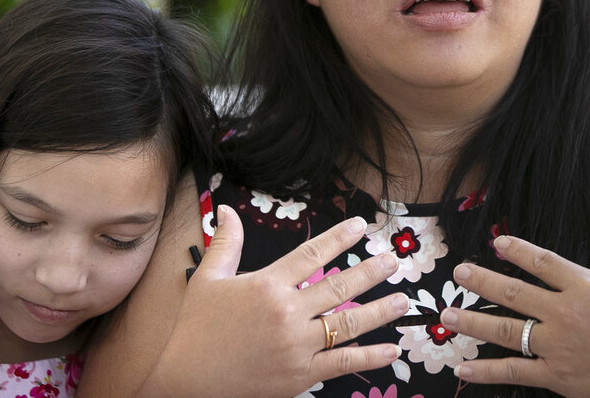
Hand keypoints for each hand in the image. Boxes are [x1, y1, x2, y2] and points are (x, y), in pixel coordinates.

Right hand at [144, 205, 407, 396]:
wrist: (186, 381)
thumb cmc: (196, 329)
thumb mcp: (207, 279)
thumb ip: (226, 243)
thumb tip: (226, 208)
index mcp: (267, 284)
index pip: (312, 254)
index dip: (339, 238)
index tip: (362, 226)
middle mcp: (286, 312)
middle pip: (339, 287)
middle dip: (371, 272)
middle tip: (394, 260)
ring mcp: (296, 345)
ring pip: (347, 324)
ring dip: (379, 311)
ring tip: (402, 300)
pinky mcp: (300, 375)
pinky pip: (342, 363)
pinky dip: (370, 357)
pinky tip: (391, 350)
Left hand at [439, 192, 589, 396]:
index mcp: (586, 286)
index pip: (542, 262)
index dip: (517, 250)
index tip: (496, 242)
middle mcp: (566, 314)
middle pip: (513, 293)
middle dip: (481, 281)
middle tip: (459, 272)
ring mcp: (559, 347)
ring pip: (506, 331)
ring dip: (472, 322)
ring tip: (447, 315)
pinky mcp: (558, 377)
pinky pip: (514, 372)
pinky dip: (486, 371)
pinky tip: (462, 368)